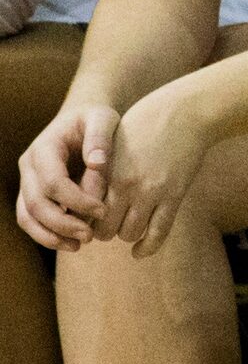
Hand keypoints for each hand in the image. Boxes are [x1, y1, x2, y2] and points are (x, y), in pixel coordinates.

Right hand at [18, 99, 114, 250]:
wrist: (81, 120)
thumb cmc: (95, 119)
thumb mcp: (103, 118)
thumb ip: (100, 138)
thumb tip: (97, 163)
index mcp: (44, 148)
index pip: (53, 181)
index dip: (76, 200)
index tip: (103, 210)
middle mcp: (29, 167)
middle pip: (36, 203)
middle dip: (62, 223)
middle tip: (90, 236)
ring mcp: (27, 182)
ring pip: (27, 216)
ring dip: (50, 235)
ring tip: (79, 246)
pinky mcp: (32, 194)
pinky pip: (30, 220)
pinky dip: (47, 235)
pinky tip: (71, 244)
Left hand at [87, 84, 213, 257]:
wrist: (185, 112)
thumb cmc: (146, 124)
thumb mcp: (114, 142)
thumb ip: (100, 169)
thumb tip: (86, 195)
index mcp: (105, 170)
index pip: (83, 209)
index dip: (82, 218)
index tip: (85, 218)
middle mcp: (124, 184)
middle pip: (101, 227)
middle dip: (100, 232)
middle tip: (104, 228)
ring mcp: (151, 192)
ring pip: (128, 233)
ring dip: (125, 235)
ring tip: (126, 229)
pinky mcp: (174, 196)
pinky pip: (158, 232)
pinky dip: (147, 247)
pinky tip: (140, 253)